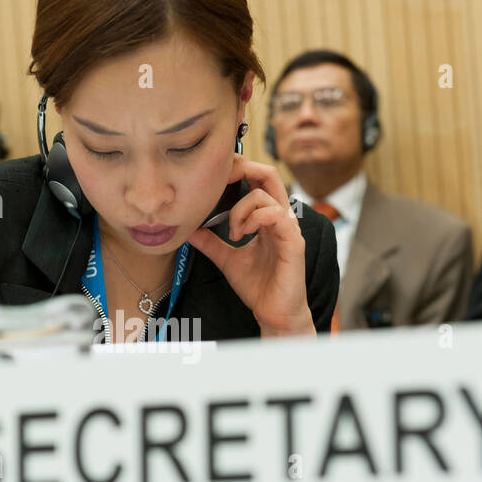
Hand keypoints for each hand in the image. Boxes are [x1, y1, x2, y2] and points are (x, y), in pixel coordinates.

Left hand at [188, 160, 314, 335]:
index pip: (258, 179)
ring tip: (232, 232)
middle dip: (243, 168)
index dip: (238, 169)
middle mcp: (280, 217)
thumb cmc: (258, 286)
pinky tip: (241, 234)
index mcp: (267, 218)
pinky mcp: (293, 240)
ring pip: (265, 194)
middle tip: (222, 180)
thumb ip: (210, 242)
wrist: (273, 313)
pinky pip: (275, 214)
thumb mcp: (226, 259)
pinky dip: (254, 218)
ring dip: (240, 209)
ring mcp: (288, 227)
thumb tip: (188, 229)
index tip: (215, 176)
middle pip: (269, 174)